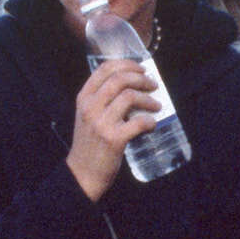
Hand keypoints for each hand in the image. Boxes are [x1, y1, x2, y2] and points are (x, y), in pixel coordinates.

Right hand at [67, 58, 158, 200]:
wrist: (82, 174)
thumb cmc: (89, 144)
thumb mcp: (88, 117)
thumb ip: (102, 101)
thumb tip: (133, 88)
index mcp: (83, 98)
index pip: (105, 69)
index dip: (127, 64)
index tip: (141, 68)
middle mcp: (90, 107)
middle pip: (120, 79)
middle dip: (141, 79)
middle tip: (153, 85)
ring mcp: (101, 123)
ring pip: (130, 96)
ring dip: (148, 99)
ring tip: (156, 105)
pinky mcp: (113, 139)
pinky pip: (138, 122)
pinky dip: (149, 121)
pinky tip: (152, 124)